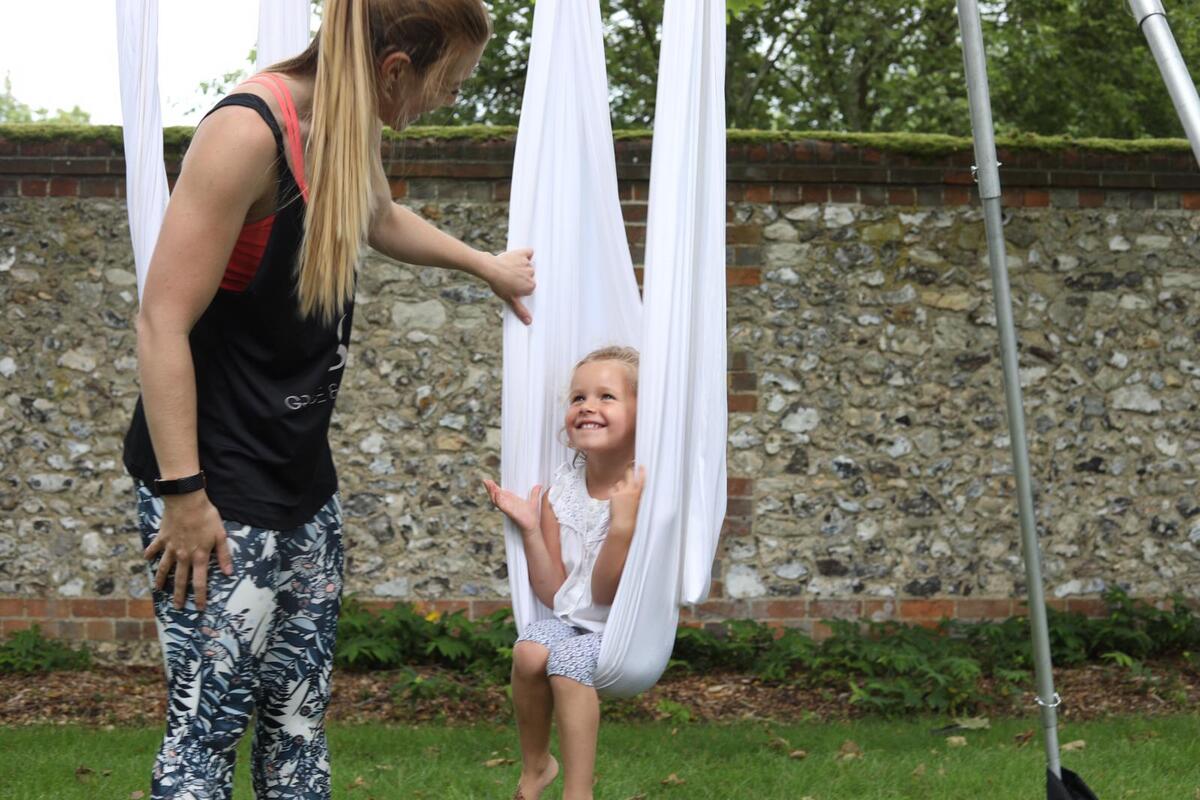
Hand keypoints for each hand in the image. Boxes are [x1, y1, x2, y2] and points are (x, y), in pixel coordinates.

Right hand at [143, 491, 232, 609]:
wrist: (186, 501)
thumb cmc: (206, 517)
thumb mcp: (220, 536)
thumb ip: (224, 555)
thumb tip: (229, 573)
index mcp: (199, 557)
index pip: (200, 582)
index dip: (200, 596)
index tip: (199, 608)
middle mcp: (183, 556)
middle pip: (181, 580)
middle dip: (179, 595)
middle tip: (177, 607)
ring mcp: (170, 548)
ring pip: (164, 568)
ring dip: (161, 580)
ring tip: (158, 589)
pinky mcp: (162, 538)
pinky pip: (154, 548)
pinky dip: (150, 553)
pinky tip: (146, 559)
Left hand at [481, 248, 534, 324]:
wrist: (490, 269)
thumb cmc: (499, 285)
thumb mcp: (510, 300)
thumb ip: (520, 310)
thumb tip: (529, 322)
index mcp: (530, 286)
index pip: (529, 287)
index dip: (521, 287)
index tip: (514, 287)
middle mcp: (531, 275)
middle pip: (529, 276)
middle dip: (522, 277)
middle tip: (510, 278)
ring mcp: (527, 264)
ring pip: (528, 265)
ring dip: (522, 267)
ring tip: (510, 269)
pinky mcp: (522, 254)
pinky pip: (529, 252)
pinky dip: (527, 254)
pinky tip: (520, 257)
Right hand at [483, 479, 541, 535]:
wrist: (532, 526)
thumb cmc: (531, 516)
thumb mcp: (533, 501)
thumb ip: (534, 493)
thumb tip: (538, 486)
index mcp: (510, 501)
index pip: (499, 493)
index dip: (493, 487)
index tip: (488, 481)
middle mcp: (507, 505)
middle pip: (495, 496)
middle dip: (490, 489)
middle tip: (485, 481)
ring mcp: (508, 509)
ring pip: (496, 501)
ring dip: (492, 493)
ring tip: (490, 485)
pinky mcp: (511, 513)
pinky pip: (503, 507)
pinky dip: (499, 501)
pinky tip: (497, 494)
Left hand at [609, 465, 646, 534]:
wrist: (624, 524)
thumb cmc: (634, 517)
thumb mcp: (640, 504)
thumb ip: (638, 495)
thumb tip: (636, 489)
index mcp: (639, 492)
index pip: (641, 477)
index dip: (641, 470)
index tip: (640, 465)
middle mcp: (630, 489)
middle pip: (628, 473)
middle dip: (628, 469)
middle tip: (629, 467)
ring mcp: (621, 491)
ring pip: (619, 482)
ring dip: (620, 485)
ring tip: (621, 495)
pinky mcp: (613, 494)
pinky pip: (612, 488)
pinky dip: (613, 491)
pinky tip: (615, 499)